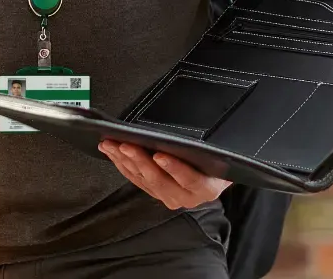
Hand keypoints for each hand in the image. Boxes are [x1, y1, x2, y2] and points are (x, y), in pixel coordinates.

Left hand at [99, 142, 229, 209]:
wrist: (217, 176)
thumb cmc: (218, 162)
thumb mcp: (219, 156)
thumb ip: (206, 151)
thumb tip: (188, 136)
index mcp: (206, 188)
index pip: (190, 179)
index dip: (174, 168)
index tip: (160, 155)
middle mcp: (187, 197)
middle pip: (161, 181)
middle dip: (141, 162)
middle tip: (126, 146)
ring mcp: (170, 197)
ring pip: (145, 181)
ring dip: (126, 162)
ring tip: (112, 145)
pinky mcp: (156, 194)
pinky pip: (136, 180)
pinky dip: (123, 165)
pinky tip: (113, 152)